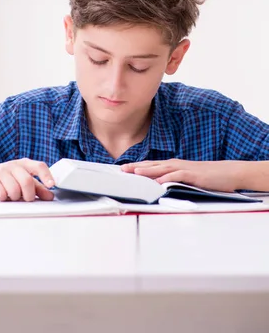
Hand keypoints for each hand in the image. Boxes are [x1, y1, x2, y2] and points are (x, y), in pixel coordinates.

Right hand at [0, 158, 54, 201]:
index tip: (51, 185)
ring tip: (11, 196)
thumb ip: (38, 188)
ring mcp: (1, 171)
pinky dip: (4, 198)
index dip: (46, 176)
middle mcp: (13, 165)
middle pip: (27, 181)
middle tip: (26, 199)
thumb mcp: (23, 180)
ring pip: (14, 190)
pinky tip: (1, 195)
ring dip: (14, 198)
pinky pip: (2, 194)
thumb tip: (50, 196)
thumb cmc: (7, 179)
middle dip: (29, 195)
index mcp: (24, 164)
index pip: (39, 166)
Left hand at [121, 159, 249, 191]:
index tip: (124, 169)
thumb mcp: (188, 178)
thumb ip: (174, 180)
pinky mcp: (193, 175)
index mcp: (174, 165)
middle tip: (122, 169)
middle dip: (137, 167)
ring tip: (135, 172)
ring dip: (149, 170)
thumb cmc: (208, 176)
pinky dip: (168, 178)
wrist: (229, 172)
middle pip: (153, 165)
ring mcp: (185, 169)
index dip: (138, 166)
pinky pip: (178, 176)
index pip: (152, 165)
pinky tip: (159, 182)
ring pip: (162, 168)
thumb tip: (160, 186)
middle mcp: (176, 165)